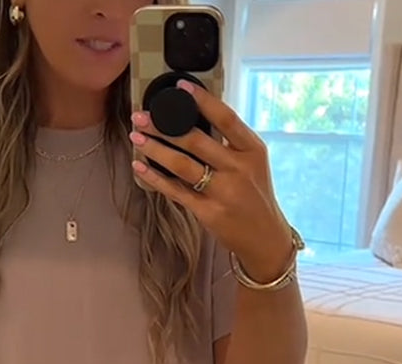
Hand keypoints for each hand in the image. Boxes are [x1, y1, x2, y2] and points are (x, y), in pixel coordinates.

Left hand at [130, 81, 293, 281]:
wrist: (265, 237)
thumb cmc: (255, 195)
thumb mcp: (254, 163)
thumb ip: (230, 143)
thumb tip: (194, 118)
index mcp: (252, 150)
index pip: (226, 118)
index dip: (202, 101)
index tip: (180, 88)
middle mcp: (238, 169)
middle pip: (196, 140)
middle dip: (164, 126)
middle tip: (141, 116)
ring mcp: (222, 192)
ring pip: (182, 165)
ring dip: (155, 149)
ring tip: (136, 137)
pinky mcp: (208, 213)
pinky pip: (176, 191)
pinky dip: (155, 178)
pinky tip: (139, 167)